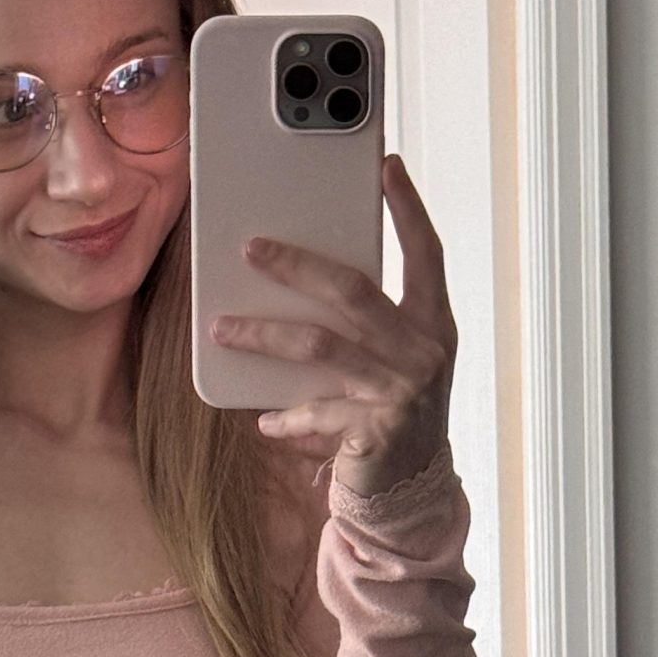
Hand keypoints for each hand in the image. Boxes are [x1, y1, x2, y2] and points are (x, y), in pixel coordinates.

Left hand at [209, 151, 457, 495]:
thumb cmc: (396, 409)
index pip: (426, 254)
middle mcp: (424, 352)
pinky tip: (262, 417)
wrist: (415, 488)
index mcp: (435, 323)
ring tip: (222, 329)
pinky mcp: (374, 431)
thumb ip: (370, 320)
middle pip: (352, 291)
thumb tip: (304, 273)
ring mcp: (400, 392)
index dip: (409, 210)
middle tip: (251, 248)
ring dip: (264, 336)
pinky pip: (316, 413)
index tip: (387, 168)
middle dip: (296, 265)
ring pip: (319, 347)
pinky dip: (285, 414)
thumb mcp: (396, 358)